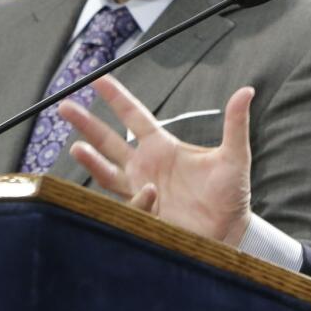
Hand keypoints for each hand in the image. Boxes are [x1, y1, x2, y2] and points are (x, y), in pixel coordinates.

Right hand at [59, 75, 254, 246]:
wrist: (231, 232)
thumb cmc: (232, 194)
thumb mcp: (235, 156)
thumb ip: (235, 124)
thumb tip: (246, 91)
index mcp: (163, 147)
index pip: (134, 116)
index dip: (116, 97)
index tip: (97, 78)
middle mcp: (145, 166)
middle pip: (108, 140)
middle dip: (86, 123)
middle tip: (64, 106)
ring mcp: (139, 190)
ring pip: (106, 172)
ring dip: (90, 161)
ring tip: (76, 148)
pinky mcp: (142, 214)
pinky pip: (129, 203)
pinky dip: (136, 198)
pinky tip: (149, 191)